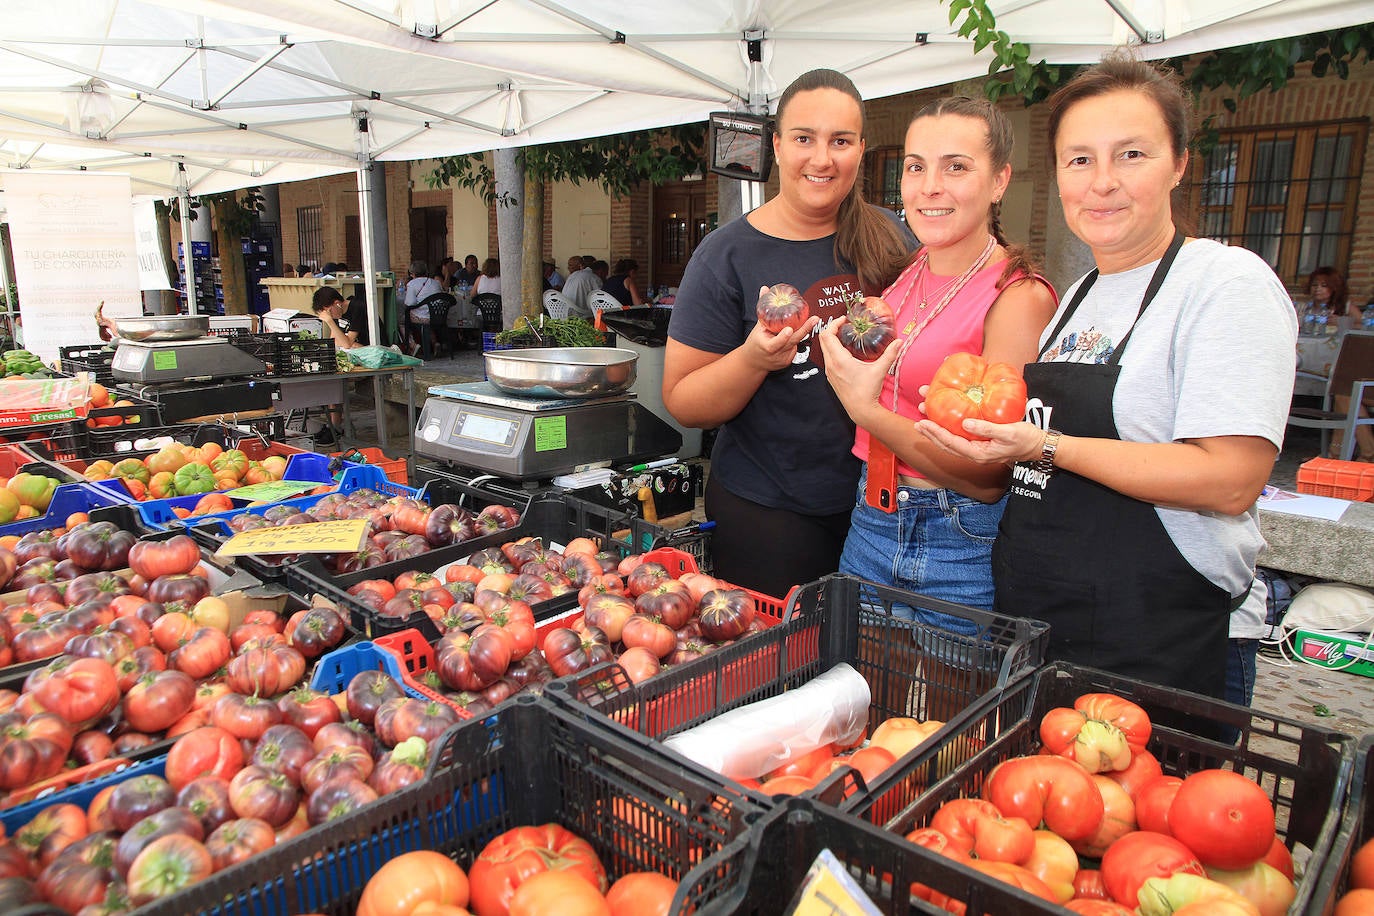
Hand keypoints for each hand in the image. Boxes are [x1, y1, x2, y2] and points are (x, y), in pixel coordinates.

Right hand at [740, 289, 820, 372]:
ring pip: (796, 343)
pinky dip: (794, 341)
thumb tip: (765, 290)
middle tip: (814, 319)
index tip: (789, 330)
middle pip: (792, 341)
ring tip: (805, 323)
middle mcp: (776, 354)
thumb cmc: (756, 343)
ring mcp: (783, 359)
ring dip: (800, 332)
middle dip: (805, 329)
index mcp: (766, 346)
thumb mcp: (757, 325)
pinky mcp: (788, 361)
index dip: (782, 337)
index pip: (775, 343)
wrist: (754, 362)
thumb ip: (763, 308)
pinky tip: (790, 338)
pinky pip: (795, 347)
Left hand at [817, 317, 899, 423]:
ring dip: (831, 340)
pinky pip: (827, 358)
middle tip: (844, 325)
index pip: (827, 335)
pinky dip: (832, 350)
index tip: (844, 320)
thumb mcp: (879, 370)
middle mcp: (830, 365)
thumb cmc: (867, 391)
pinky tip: (845, 351)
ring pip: (824, 350)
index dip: (833, 324)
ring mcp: (829, 372)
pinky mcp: (831, 377)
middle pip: (823, 340)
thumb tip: (899, 342)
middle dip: (831, 329)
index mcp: (839, 360)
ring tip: (845, 335)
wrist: (860, 410)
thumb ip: (890, 354)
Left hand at [915, 415, 1045, 464]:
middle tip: (918, 419)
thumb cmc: (1026, 439)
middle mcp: (975, 454)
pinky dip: (949, 429)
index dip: (936, 433)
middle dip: (931, 432)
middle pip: (947, 444)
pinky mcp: (981, 443)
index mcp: (979, 454)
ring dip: (938, 431)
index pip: (951, 443)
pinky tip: (944, 420)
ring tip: (925, 418)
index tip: (923, 423)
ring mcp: (977, 450)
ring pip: (952, 441)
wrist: (1039, 446)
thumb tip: (965, 423)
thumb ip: (987, 428)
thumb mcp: (1008, 432)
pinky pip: (960, 437)